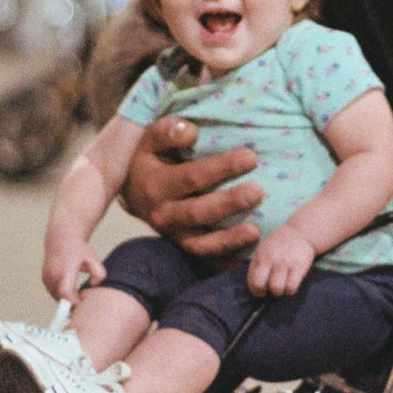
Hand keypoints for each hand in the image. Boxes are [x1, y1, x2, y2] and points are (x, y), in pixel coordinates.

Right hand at [42, 236, 106, 302]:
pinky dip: (61, 295)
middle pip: (62, 298)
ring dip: (67, 299)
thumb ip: (99, 272)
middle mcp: (54, 274)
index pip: (65, 291)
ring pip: (57, 297)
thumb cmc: (79, 250)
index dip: (73, 302)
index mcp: (66, 269)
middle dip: (73, 303)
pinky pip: (53, 293)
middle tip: (84, 302)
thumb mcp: (93, 258)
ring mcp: (47, 277)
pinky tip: (70, 290)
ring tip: (78, 294)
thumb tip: (93, 285)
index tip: (83, 304)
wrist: (61, 239)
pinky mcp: (44, 279)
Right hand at [119, 115, 263, 261]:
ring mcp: (175, 235)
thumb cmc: (151, 157)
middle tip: (258, 192)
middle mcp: (164, 214)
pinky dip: (227, 260)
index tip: (251, 157)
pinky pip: (207, 259)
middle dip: (230, 203)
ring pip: (202, 243)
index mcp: (156, 185)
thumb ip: (167, 131)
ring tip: (256, 232)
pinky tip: (249, 258)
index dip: (221, 168)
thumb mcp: (150, 139)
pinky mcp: (185, 247)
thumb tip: (190, 131)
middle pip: (200, 212)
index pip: (192, 177)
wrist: (134, 191)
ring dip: (230, 239)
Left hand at [246, 225, 314, 296]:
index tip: (261, 291)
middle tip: (270, 290)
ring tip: (282, 285)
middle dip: (264, 292)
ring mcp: (285, 263)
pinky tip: (291, 284)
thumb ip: (258, 265)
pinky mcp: (299, 267)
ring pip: (276, 289)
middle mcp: (271, 259)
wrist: (300, 232)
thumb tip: (255, 287)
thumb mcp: (263, 250)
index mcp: (260, 256)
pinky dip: (290, 290)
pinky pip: (291, 288)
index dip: (255, 290)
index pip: (252, 280)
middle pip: (260, 285)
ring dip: (279, 291)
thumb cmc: (278, 244)